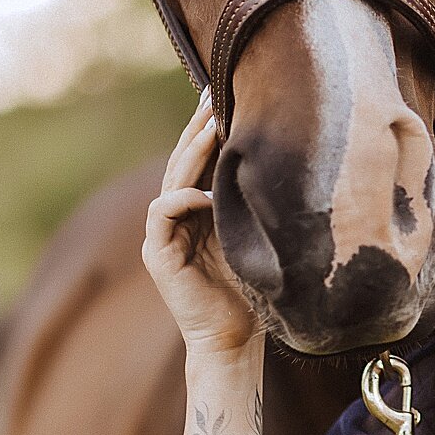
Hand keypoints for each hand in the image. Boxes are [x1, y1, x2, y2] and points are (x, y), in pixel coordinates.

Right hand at [142, 96, 264, 361]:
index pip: (198, 160)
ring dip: (191, 152)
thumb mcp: (255, 234)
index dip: (208, 128)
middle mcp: (176, 218)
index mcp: (197, 211)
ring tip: (213, 126)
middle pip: (182, 162)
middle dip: (197, 127)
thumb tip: (276, 156)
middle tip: (212, 93)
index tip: (225, 95)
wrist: (233, 340)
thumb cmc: (252, 291)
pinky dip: (182, 199)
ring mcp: (163, 235)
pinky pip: (161, 213)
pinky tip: (206, 193)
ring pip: (172, 180)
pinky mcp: (157, 254)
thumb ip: (252, 201)